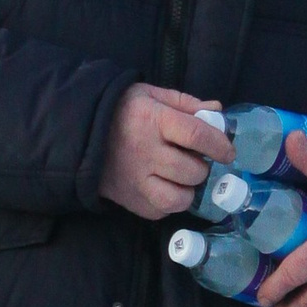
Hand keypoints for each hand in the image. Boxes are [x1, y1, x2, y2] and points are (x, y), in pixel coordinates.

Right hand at [102, 84, 232, 219]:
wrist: (78, 133)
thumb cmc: (121, 111)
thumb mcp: (150, 95)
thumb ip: (185, 103)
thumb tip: (217, 112)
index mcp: (153, 120)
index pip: (196, 135)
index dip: (219, 145)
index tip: (228, 152)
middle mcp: (144, 152)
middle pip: (192, 170)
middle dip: (202, 167)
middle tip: (196, 161)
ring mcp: (134, 180)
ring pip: (178, 198)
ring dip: (188, 190)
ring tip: (183, 178)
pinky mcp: (128, 200)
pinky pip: (161, 211)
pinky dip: (169, 203)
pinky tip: (165, 187)